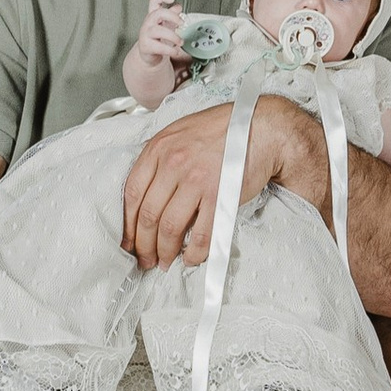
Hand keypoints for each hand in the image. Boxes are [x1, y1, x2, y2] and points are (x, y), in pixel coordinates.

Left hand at [120, 91, 319, 270]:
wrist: (262, 128)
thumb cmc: (225, 129)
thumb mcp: (182, 132)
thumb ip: (162, 158)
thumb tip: (149, 191)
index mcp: (159, 148)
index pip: (132, 193)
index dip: (127, 223)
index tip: (128, 240)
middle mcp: (174, 164)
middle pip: (148, 214)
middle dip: (143, 244)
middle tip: (145, 258)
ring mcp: (196, 181)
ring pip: (170, 227)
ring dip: (165, 251)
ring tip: (164, 262)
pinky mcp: (220, 196)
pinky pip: (202, 234)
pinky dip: (194, 252)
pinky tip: (191, 258)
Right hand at [137, 0, 187, 65]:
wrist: (148, 55)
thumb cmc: (157, 39)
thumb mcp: (165, 26)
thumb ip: (172, 16)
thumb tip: (178, 7)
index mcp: (153, 16)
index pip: (154, 2)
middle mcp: (148, 23)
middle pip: (158, 13)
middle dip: (172, 16)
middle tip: (182, 23)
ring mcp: (146, 34)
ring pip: (159, 31)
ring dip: (173, 36)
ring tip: (181, 42)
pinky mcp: (146, 46)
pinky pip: (159, 47)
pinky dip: (170, 50)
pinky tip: (175, 51)